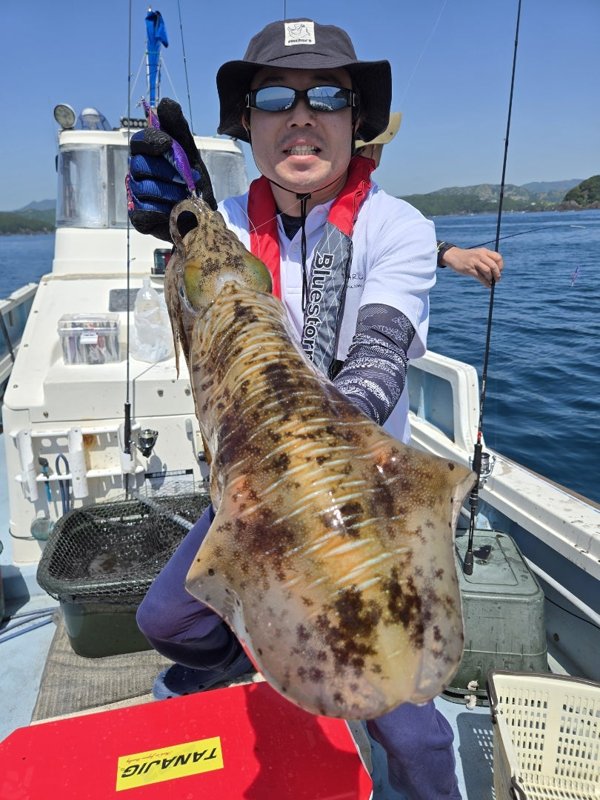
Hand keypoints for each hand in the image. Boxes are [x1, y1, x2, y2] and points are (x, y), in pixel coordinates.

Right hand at [128, 98, 208, 240]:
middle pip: (140, 165)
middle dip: (168, 171)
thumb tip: (163, 103)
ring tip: (186, 196)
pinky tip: (175, 210)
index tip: (168, 144)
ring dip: (170, 192)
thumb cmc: (193, 180)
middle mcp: (136, 172)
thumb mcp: (190, 152)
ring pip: (144, 188)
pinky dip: (163, 210)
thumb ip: (178, 128)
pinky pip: (145, 211)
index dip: (151, 140)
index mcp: (146, 154)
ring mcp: (135, 195)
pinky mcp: (139, 217)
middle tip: (188, 179)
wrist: (203, 213)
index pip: (139, 141)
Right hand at [441, 246, 502, 287]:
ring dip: (491, 278)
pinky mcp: (469, 269)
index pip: (498, 258)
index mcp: (484, 251)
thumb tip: (496, 272)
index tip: (499, 271)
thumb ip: (487, 259)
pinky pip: (480, 277)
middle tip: (498, 279)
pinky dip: (485, 282)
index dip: (500, 266)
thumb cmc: (468, 257)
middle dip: (497, 274)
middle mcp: (480, 255)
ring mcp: (474, 262)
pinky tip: (487, 285)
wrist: (453, 256)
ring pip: (487, 271)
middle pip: (493, 266)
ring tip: (491, 282)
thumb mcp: (478, 254)